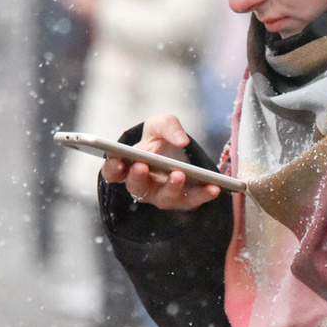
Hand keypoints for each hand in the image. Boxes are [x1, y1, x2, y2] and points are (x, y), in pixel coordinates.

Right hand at [100, 114, 222, 210]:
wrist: (181, 153)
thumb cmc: (162, 140)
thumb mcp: (161, 124)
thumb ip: (167, 125)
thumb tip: (180, 140)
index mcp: (129, 167)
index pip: (113, 172)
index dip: (113, 168)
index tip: (118, 161)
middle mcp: (142, 185)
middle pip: (136, 187)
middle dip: (138, 177)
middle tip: (143, 166)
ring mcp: (162, 195)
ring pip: (163, 198)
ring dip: (170, 187)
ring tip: (179, 174)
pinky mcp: (183, 201)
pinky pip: (192, 201)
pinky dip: (203, 195)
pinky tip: (213, 187)